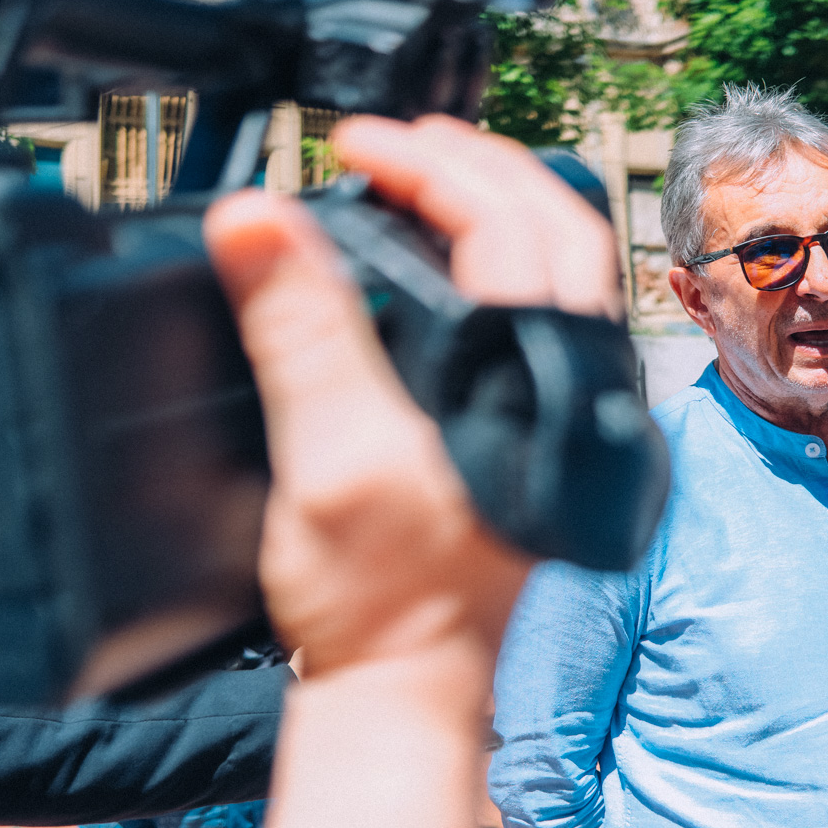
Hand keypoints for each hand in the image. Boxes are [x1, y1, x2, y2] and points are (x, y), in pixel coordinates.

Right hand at [203, 115, 618, 677]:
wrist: (408, 686)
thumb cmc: (384, 595)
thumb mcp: (326, 452)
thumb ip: (298, 329)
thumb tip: (254, 217)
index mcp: (538, 378)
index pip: (505, 225)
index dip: (430, 164)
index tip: (357, 142)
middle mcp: (572, 387)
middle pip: (559, 229)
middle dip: (480, 166)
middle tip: (399, 141)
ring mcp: (565, 410)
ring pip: (560, 271)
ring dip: (498, 208)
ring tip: (422, 178)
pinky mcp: (541, 433)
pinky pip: (538, 316)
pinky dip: (497, 264)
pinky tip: (441, 265)